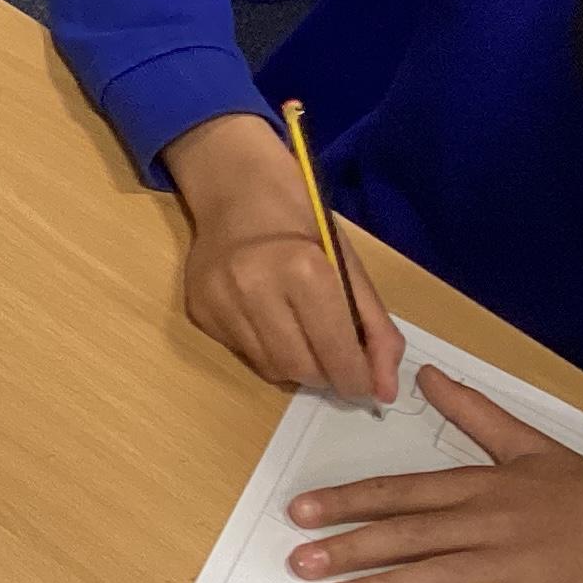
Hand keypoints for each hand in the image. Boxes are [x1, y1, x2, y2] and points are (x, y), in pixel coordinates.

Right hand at [164, 113, 403, 402]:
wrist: (237, 192)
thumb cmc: (304, 225)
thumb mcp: (350, 269)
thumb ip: (375, 330)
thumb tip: (384, 390)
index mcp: (304, 270)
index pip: (335, 351)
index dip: (357, 378)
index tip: (367, 386)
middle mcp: (255, 287)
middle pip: (301, 368)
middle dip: (327, 376)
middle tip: (338, 364)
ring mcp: (220, 300)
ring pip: (270, 368)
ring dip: (297, 366)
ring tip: (305, 339)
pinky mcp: (198, 310)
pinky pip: (243, 353)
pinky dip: (266, 350)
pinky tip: (270, 321)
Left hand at [286, 362, 582, 582]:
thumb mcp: (532, 446)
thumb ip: (475, 413)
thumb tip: (428, 376)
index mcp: (485, 487)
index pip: (403, 492)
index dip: (350, 501)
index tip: (301, 511)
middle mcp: (494, 524)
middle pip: (412, 533)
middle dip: (351, 546)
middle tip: (299, 560)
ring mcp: (523, 567)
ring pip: (446, 577)